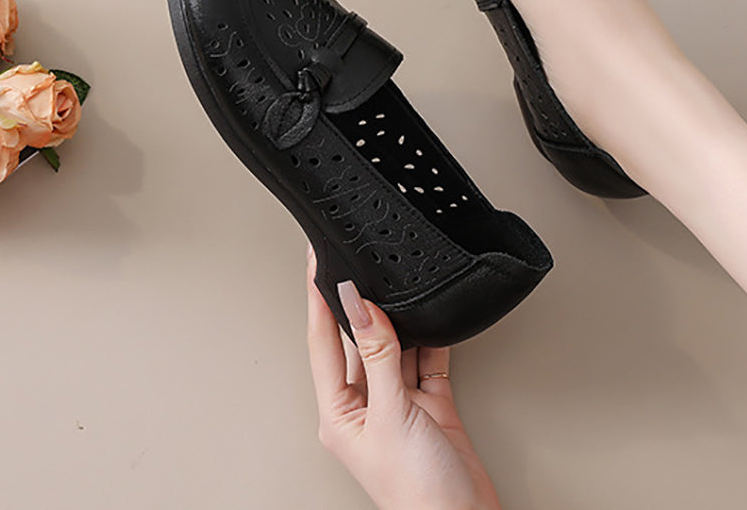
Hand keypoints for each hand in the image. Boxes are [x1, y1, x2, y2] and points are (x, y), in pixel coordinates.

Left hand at [306, 246, 502, 509]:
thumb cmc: (417, 493)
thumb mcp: (392, 414)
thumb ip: (379, 355)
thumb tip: (359, 304)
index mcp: (339, 413)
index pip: (322, 342)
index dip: (319, 299)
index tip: (316, 261)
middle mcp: (365, 406)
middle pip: (357, 340)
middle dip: (360, 303)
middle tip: (359, 260)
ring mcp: (398, 405)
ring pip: (394, 346)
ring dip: (398, 319)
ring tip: (396, 281)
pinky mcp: (430, 406)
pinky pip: (426, 359)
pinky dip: (430, 338)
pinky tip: (430, 317)